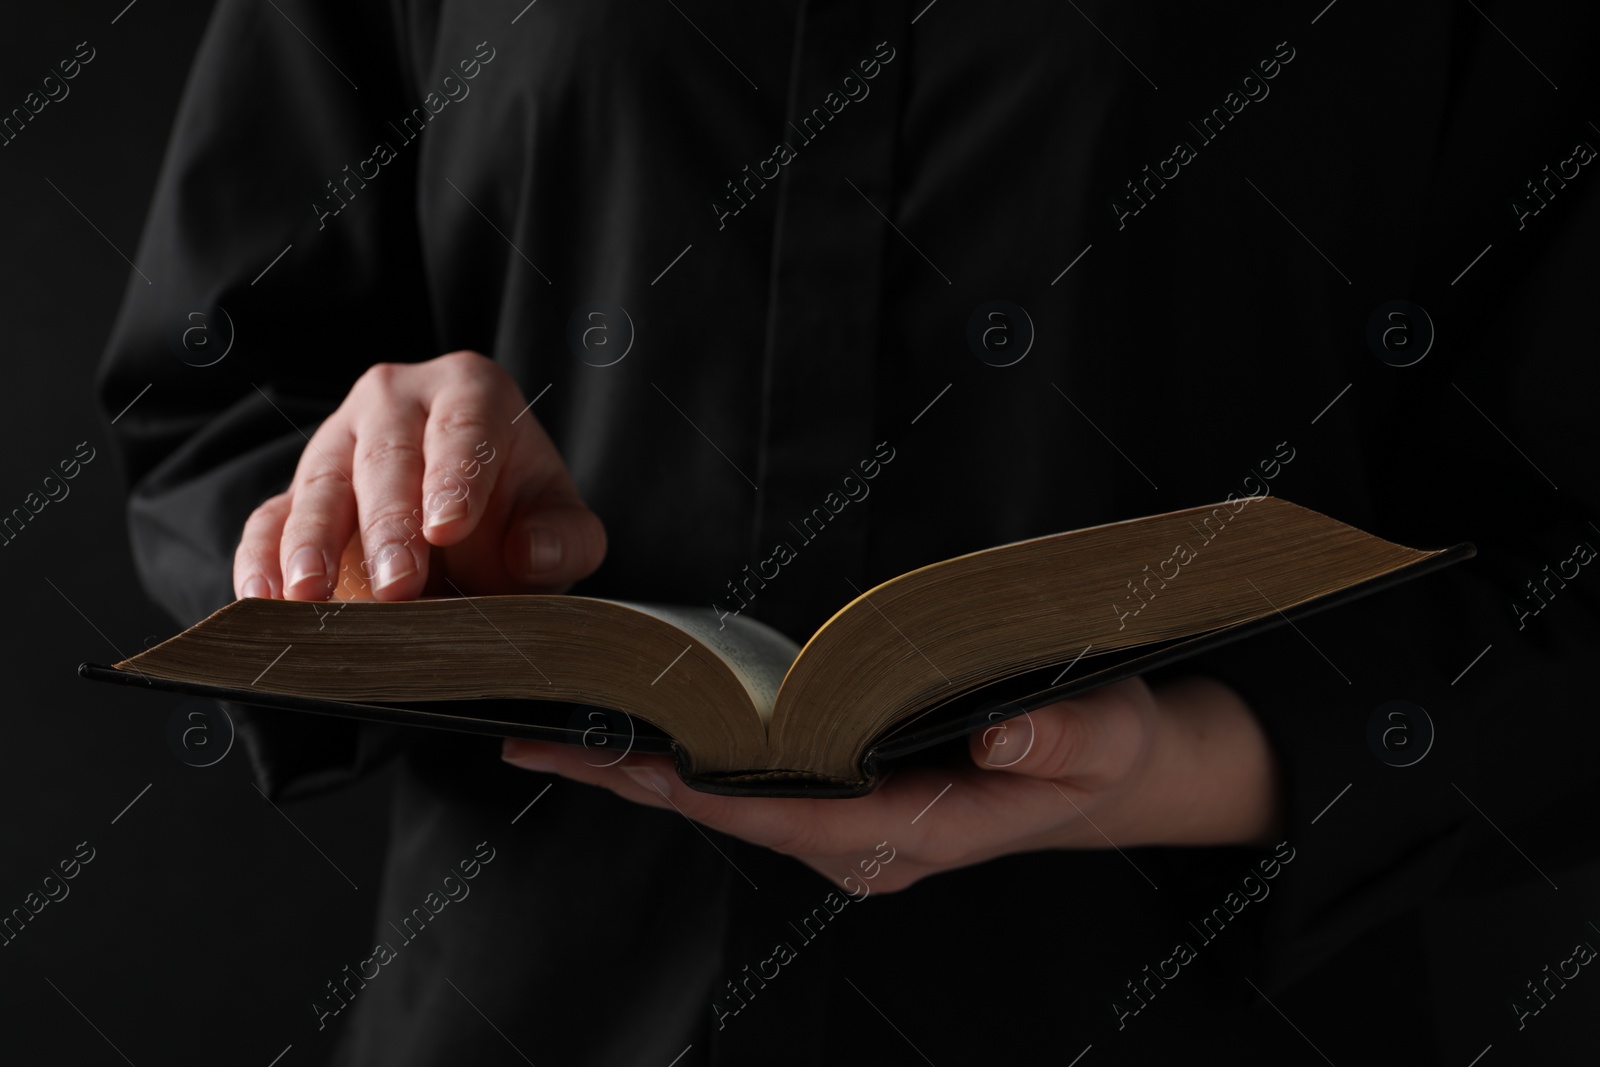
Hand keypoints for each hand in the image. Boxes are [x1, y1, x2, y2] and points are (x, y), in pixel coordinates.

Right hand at [233, 351, 606, 600]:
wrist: (471, 525)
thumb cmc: (518, 511)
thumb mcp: (561, 522)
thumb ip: (566, 539)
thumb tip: (529, 554)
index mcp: (469, 390)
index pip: (463, 428)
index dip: (455, 478)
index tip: (449, 529)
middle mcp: (395, 401)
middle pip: (387, 458)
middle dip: (389, 525)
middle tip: (398, 584)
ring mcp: (337, 442)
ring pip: (320, 485)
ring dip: (311, 543)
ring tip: (311, 594)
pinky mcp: (295, 492)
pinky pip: (268, 519)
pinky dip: (261, 561)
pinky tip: (261, 601)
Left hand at [501, 674, 1282, 891]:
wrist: (1117, 769)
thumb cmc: (1109, 752)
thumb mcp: (1108, 740)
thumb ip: (1060, 743)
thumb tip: (993, 738)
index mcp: (917, 832)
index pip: (793, 814)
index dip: (711, 788)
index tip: (634, 762)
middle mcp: (868, 839)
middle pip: (736, 810)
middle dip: (641, 778)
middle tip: (543, 739)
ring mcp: (853, 823)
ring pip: (735, 798)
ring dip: (651, 767)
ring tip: (562, 730)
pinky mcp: (848, 796)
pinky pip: (756, 781)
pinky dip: (693, 754)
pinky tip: (643, 727)